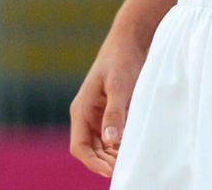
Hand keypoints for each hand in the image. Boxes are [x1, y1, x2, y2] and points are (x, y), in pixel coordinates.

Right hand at [69, 31, 150, 177]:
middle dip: (104, 162)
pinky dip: (119, 146)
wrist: (130, 40)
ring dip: (112, 156)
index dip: (92, 162)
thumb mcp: (119, 87)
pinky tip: (132, 149)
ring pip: (101, 146)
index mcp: (82, 109)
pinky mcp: (111, 112)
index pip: (79, 146)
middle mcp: (86, 115)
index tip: (110, 171)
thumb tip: (110, 141)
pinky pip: (111, 136)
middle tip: (124, 169)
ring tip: (130, 162)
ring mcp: (98, 114)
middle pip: (90, 150)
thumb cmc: (122, 60)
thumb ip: (115, 114)